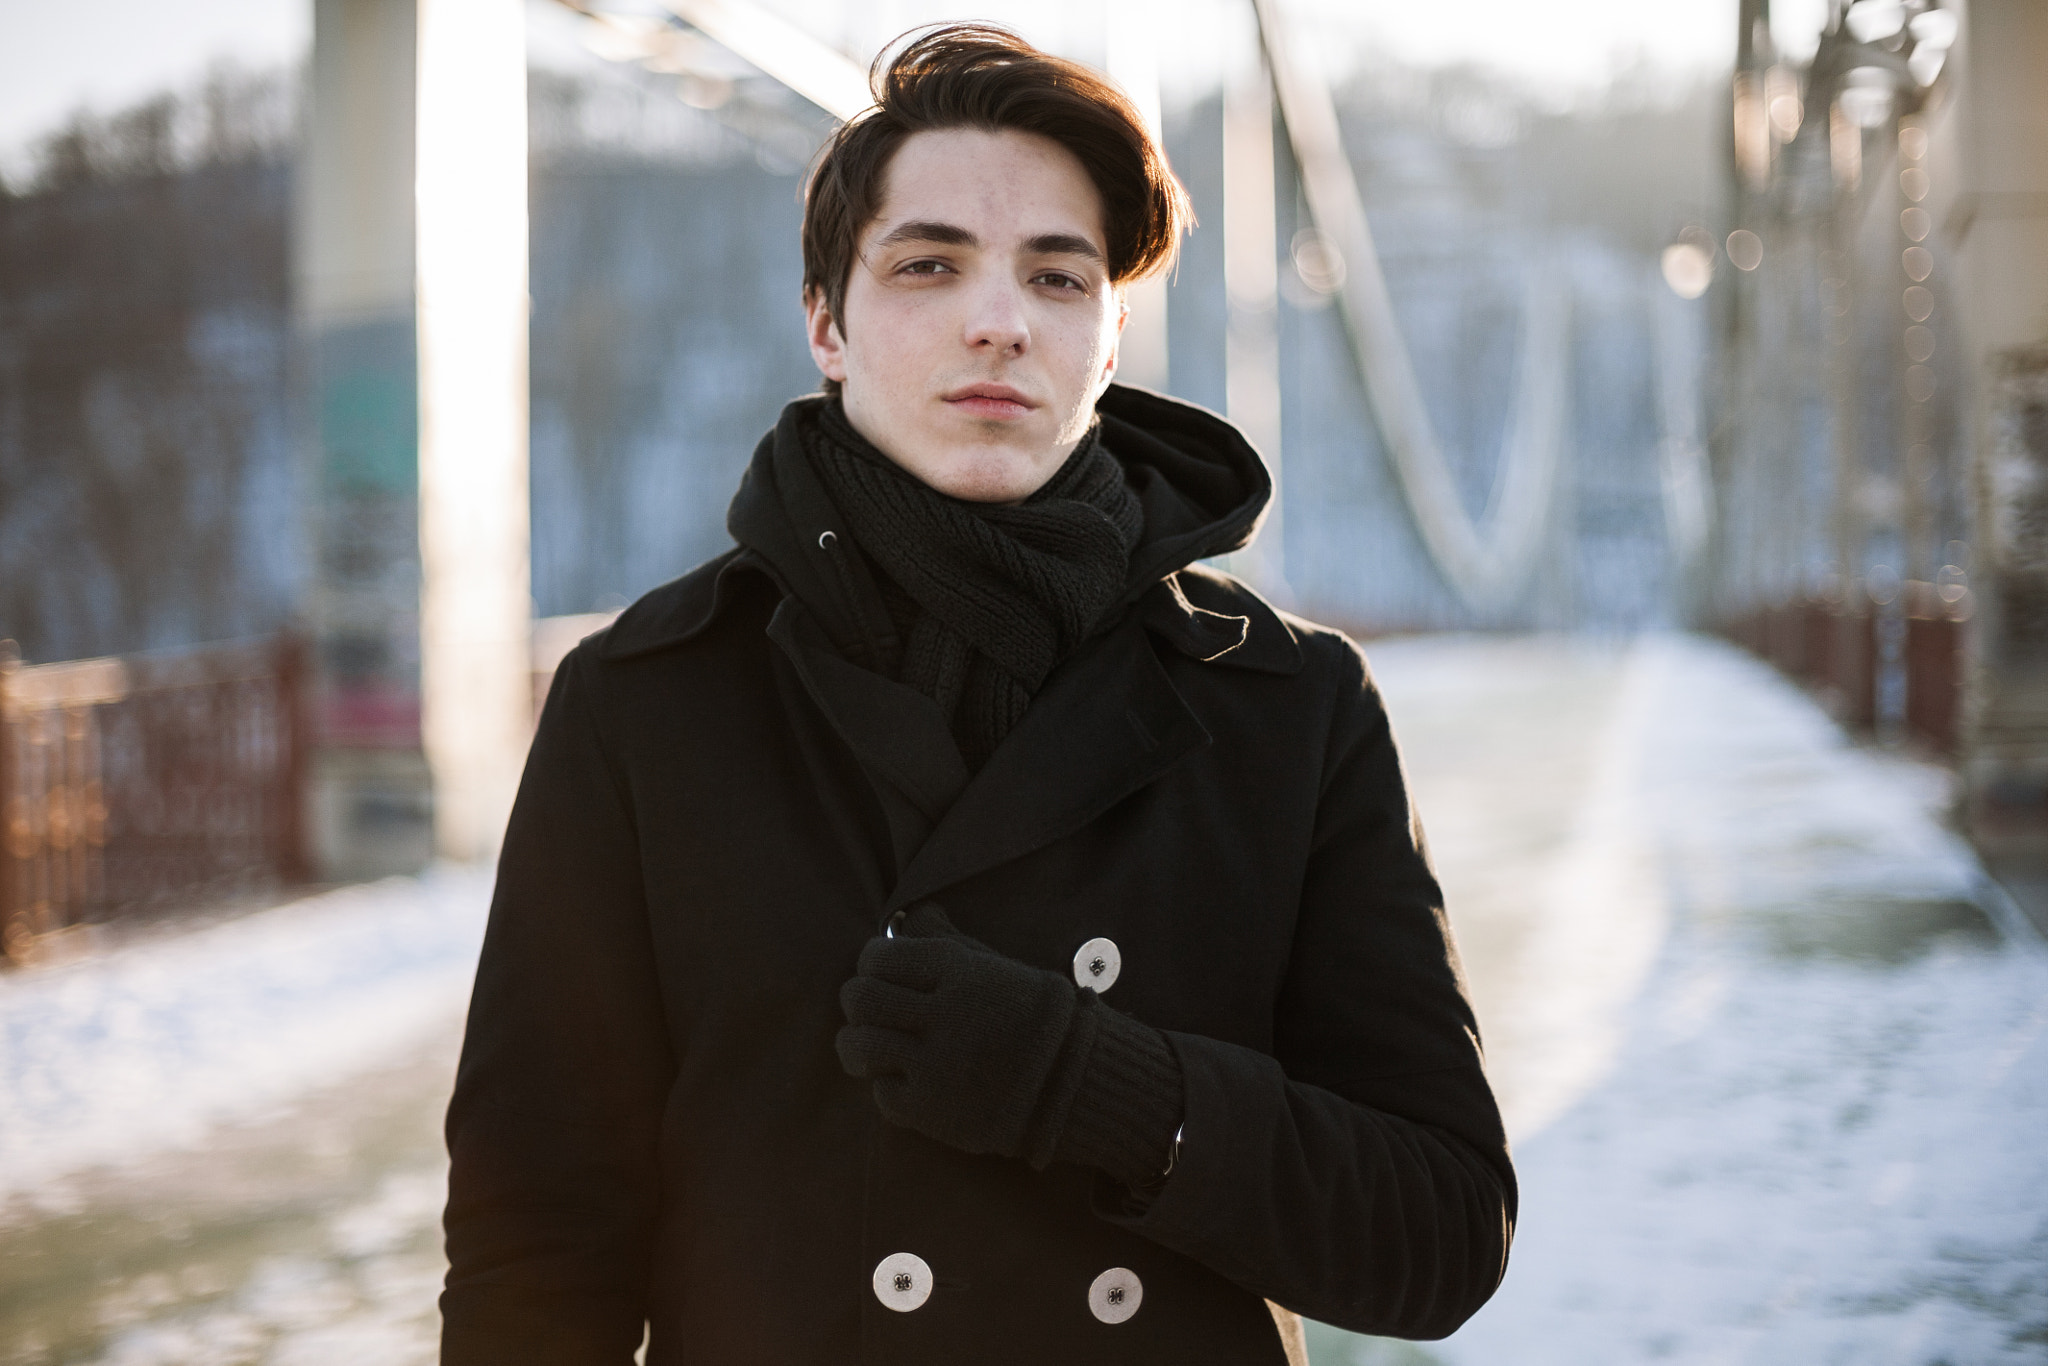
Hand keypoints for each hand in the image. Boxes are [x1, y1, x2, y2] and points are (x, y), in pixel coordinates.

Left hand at [836, 908, 1083, 1163]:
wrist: (1079, 1084)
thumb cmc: (1038, 1019)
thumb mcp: (1000, 969)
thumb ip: (950, 944)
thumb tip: (916, 912)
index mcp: (960, 971)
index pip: (878, 957)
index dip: (870, 964)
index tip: (879, 974)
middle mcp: (945, 1015)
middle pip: (861, 998)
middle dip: (856, 1002)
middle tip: (870, 1011)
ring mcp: (937, 1065)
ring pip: (858, 1046)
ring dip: (858, 1046)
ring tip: (872, 1049)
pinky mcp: (934, 1112)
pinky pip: (882, 1095)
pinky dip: (889, 1088)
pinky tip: (908, 1082)